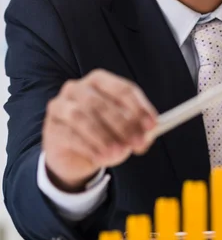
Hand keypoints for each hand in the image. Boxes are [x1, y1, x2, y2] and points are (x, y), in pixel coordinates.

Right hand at [42, 69, 156, 191]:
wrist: (73, 154)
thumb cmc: (102, 132)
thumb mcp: (122, 129)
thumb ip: (136, 128)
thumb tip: (149, 134)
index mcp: (99, 80)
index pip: (121, 88)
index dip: (138, 107)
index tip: (152, 125)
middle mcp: (77, 88)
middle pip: (101, 102)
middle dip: (123, 124)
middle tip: (138, 143)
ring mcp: (60, 106)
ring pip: (82, 116)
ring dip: (104, 136)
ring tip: (120, 153)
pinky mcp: (52, 128)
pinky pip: (70, 136)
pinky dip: (90, 148)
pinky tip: (102, 158)